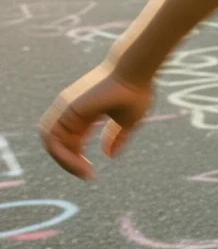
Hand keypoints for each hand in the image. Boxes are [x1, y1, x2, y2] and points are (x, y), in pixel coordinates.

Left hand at [38, 61, 153, 180]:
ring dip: (63, 160)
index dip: (77, 159)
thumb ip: (117, 137)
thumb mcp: (128, 122)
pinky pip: (52, 137)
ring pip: (51, 141)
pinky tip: (79, 162)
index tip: (92, 173)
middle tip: (86, 175)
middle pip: (58, 143)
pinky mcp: (66, 108)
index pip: (71, 142)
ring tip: (82, 171)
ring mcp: (65, 108)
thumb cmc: (136, 93)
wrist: (135, 73)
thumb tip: (109, 155)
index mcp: (84, 114)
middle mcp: (70, 111)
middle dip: (68, 162)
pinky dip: (61, 154)